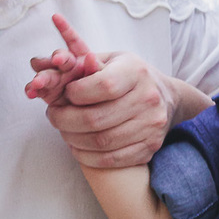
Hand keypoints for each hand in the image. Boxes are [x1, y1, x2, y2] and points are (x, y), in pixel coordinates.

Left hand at [27, 16, 177, 169]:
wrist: (168, 98)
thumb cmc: (129, 76)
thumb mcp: (110, 59)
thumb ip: (81, 61)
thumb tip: (50, 61)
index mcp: (136, 72)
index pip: (102, 86)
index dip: (74, 94)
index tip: (63, 96)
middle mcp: (148, 99)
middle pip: (96, 119)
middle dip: (65, 121)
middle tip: (53, 116)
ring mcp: (151, 126)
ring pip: (102, 142)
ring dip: (73, 140)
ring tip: (64, 132)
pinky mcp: (149, 148)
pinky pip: (112, 159)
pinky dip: (88, 156)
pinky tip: (78, 147)